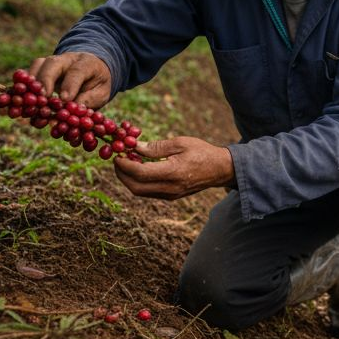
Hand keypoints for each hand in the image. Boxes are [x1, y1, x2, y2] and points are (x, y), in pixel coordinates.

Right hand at [29, 52, 111, 107]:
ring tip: (29, 103)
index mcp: (86, 63)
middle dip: (46, 81)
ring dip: (30, 85)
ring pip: (37, 66)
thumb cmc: (96, 83)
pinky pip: (27, 75)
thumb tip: (70, 112)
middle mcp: (66, 60)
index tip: (65, 99)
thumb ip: (88, 100)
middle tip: (43, 99)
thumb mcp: (101, 93)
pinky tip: (20, 104)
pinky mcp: (39, 70)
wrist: (90, 70)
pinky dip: (22, 88)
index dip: (70, 85)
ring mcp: (50, 63)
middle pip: (52, 63)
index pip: (77, 71)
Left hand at [113, 136, 233, 199]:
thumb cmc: (202, 152)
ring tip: (127, 162)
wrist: (220, 169)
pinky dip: (139, 182)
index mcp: (172, 173)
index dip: (124, 164)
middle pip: (135, 187)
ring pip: (140, 191)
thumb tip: (134, 147)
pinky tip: (139, 169)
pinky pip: (148, 192)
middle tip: (117, 159)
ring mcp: (170, 194)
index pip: (140, 173)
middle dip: (121, 174)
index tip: (117, 154)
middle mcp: (169, 188)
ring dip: (128, 179)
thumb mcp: (180, 143)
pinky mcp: (171, 196)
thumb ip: (156, 147)